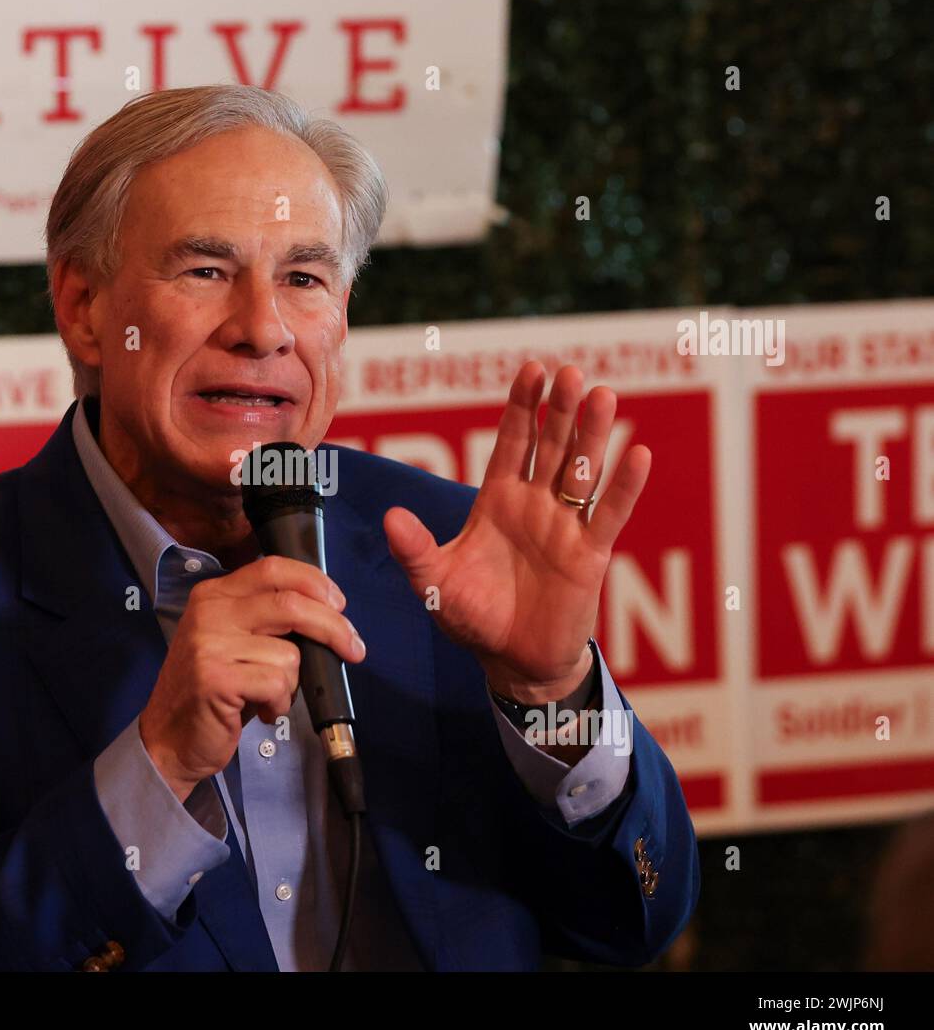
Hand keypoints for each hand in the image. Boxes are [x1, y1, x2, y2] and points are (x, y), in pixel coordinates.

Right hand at [138, 556, 365, 800]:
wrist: (168, 739)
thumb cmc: (212, 692)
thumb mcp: (231, 640)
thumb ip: (267, 619)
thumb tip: (328, 614)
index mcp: (214, 594)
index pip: (274, 568)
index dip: (315, 582)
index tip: (339, 605)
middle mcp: (210, 612)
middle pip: (291, 603)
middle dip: (333, 628)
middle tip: (353, 649)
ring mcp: (210, 644)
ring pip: (289, 654)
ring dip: (293, 684)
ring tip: (270, 696)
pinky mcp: (216, 678)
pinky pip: (277, 684)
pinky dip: (280, 703)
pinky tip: (263, 710)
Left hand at [384, 360, 649, 703]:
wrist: (511, 660)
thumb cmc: (472, 617)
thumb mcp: (435, 582)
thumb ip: (415, 549)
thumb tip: (391, 517)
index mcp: (497, 500)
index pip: (512, 442)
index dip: (522, 406)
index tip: (533, 369)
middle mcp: (534, 505)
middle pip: (551, 447)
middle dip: (560, 410)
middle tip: (571, 372)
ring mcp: (565, 526)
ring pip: (582, 471)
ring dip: (593, 436)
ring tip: (603, 396)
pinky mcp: (589, 554)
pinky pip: (609, 515)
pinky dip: (624, 486)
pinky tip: (638, 454)